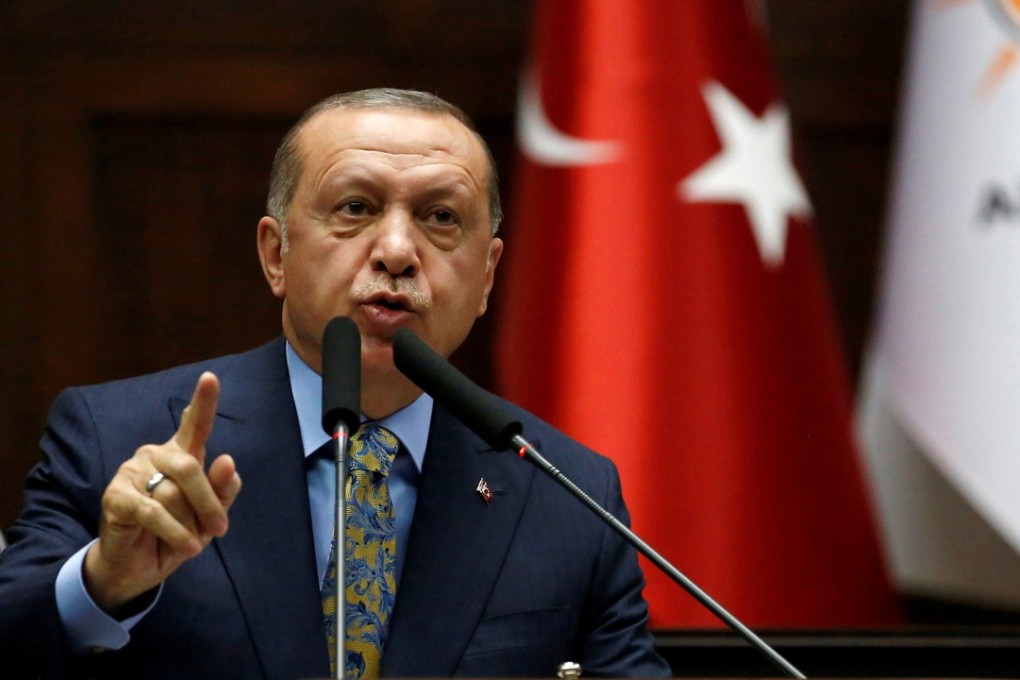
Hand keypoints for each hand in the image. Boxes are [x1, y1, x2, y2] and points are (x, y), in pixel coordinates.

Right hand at [83, 372, 242, 612]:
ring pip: (173, 493)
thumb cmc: (176, 534)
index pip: (194, 425)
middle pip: (190, 467)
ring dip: (190, 524)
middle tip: (220, 529)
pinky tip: (186, 547)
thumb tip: (227, 461)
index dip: (203, 401)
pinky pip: (154, 511)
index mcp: (181, 455)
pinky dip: (175, 532)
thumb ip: (222, 490)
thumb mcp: (207, 516)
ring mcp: (131, 472)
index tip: (210, 378)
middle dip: (208, 502)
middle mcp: (155, 455)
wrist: (138, 567)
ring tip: (191, 541)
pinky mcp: (115, 497)